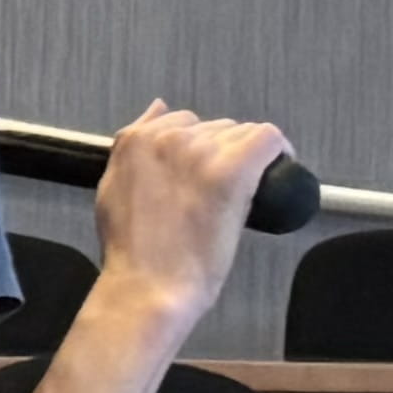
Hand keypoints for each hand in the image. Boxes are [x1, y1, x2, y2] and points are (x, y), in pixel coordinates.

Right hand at [88, 105, 291, 334]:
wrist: (147, 285)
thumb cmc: (131, 250)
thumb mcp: (112, 189)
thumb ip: (131, 149)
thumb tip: (157, 107)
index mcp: (133, 141)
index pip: (180, 120)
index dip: (196, 147)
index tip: (202, 172)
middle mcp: (166, 137)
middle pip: (213, 128)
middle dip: (220, 153)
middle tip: (219, 192)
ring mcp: (199, 152)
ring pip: (241, 133)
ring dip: (246, 158)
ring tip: (241, 193)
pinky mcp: (231, 170)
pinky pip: (268, 140)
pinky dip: (279, 152)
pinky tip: (278, 172)